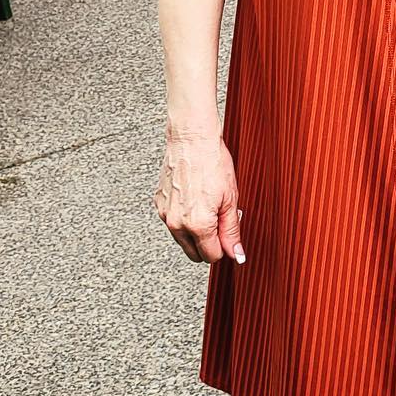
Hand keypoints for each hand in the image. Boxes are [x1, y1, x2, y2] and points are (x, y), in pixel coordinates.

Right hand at [154, 130, 244, 265]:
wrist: (192, 139)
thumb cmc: (213, 162)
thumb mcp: (230, 199)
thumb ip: (231, 230)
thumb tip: (236, 253)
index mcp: (197, 224)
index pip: (211, 255)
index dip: (224, 247)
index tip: (228, 234)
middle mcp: (176, 223)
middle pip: (194, 253)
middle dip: (209, 244)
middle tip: (220, 220)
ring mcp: (165, 214)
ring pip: (182, 238)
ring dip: (196, 231)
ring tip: (208, 206)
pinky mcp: (159, 203)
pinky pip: (172, 221)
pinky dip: (184, 217)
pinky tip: (194, 199)